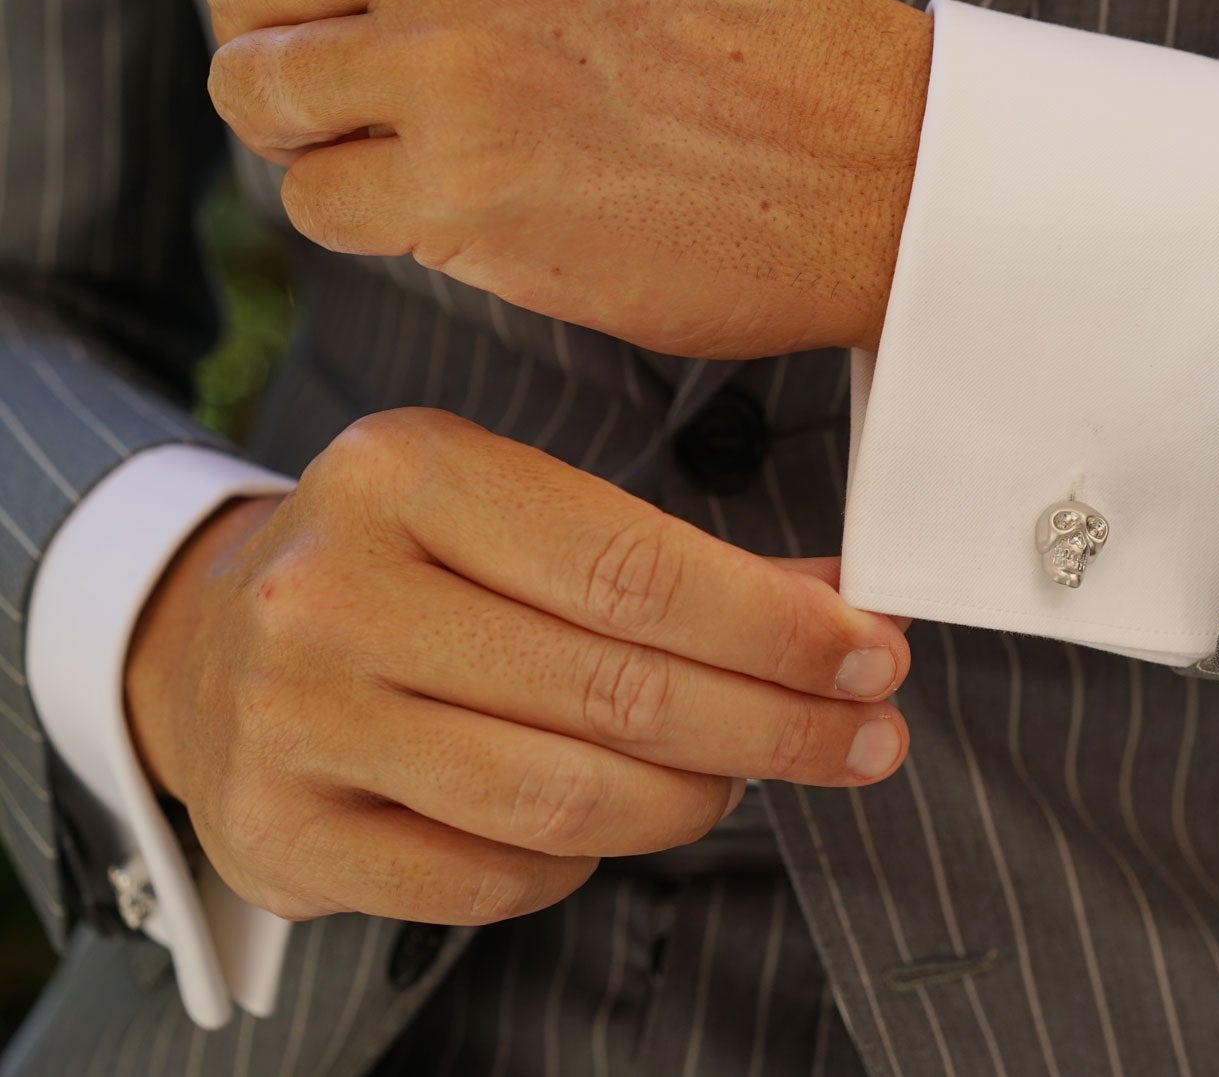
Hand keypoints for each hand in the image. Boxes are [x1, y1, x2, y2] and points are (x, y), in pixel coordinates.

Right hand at [125, 409, 910, 924]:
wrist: (213, 642)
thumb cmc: (408, 567)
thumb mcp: (520, 512)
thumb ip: (675, 559)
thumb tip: (838, 609)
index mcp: (404, 471)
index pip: (632, 566)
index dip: (774, 627)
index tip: (873, 657)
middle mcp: (335, 588)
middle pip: (613, 688)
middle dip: (773, 723)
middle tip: (865, 738)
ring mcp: (296, 717)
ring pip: (559, 797)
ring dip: (692, 799)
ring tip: (744, 777)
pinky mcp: (282, 830)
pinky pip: (491, 879)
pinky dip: (584, 862)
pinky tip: (616, 822)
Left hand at [205, 0, 930, 359]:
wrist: (879, 167)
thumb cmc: (765, 51)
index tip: (306, 0)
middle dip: (283, 48)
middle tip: (356, 98)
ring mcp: (450, 63)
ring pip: (259, 93)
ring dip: (313, 136)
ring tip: (403, 155)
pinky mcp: (463, 190)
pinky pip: (316, 204)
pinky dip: (364, 218)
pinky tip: (448, 210)